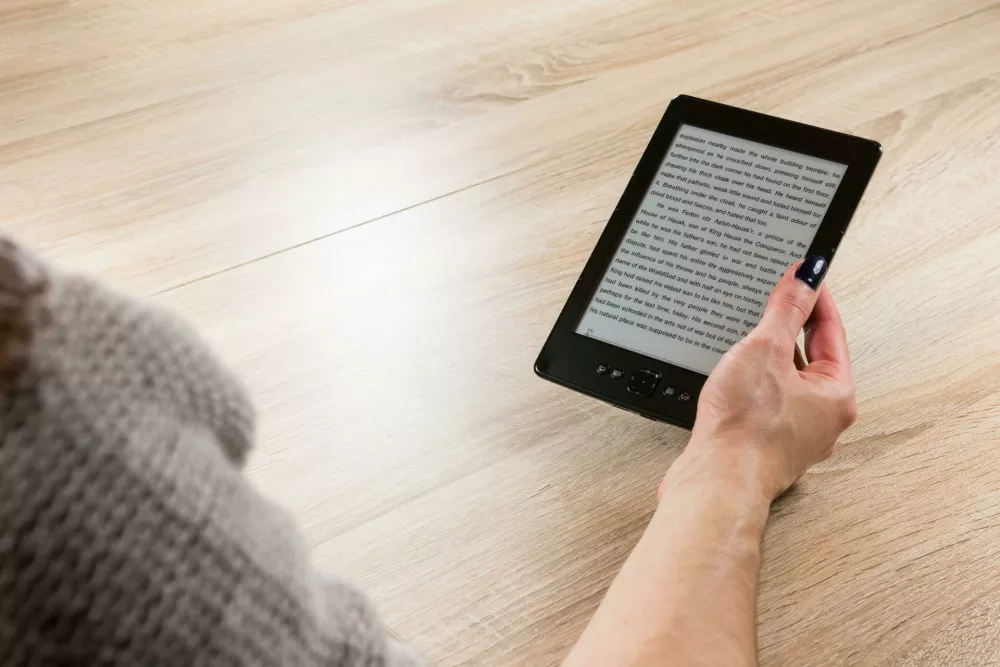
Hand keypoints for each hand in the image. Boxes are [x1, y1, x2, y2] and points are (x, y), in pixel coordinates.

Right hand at [664, 257, 857, 502]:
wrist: (715, 482)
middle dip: (789, 328)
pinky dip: (751, 385)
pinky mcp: (762, 446)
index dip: (814, 298)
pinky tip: (732, 378)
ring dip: (768, 359)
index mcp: (837, 395)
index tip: (802, 276)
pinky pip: (763, 403)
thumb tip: (805, 276)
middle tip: (773, 299)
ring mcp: (792, 436)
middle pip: (810, 357)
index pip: (831, 331)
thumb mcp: (766, 349)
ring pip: (785, 383)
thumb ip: (786, 309)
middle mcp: (821, 420)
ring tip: (747, 338)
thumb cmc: (746, 431)